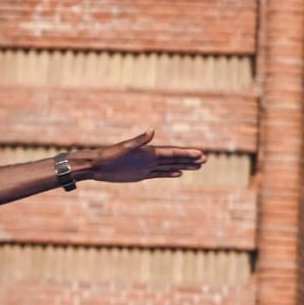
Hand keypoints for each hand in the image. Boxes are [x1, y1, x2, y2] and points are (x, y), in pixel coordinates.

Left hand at [81, 131, 204, 184]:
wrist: (97, 166)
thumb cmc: (109, 155)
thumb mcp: (124, 148)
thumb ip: (139, 140)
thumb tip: (152, 130)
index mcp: (149, 151)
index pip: (173, 152)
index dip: (187, 153)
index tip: (200, 153)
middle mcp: (150, 158)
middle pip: (175, 158)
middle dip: (190, 159)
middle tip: (206, 160)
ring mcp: (147, 166)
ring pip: (170, 167)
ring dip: (184, 166)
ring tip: (198, 166)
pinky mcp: (141, 175)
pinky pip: (159, 174)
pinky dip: (170, 174)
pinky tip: (179, 173)